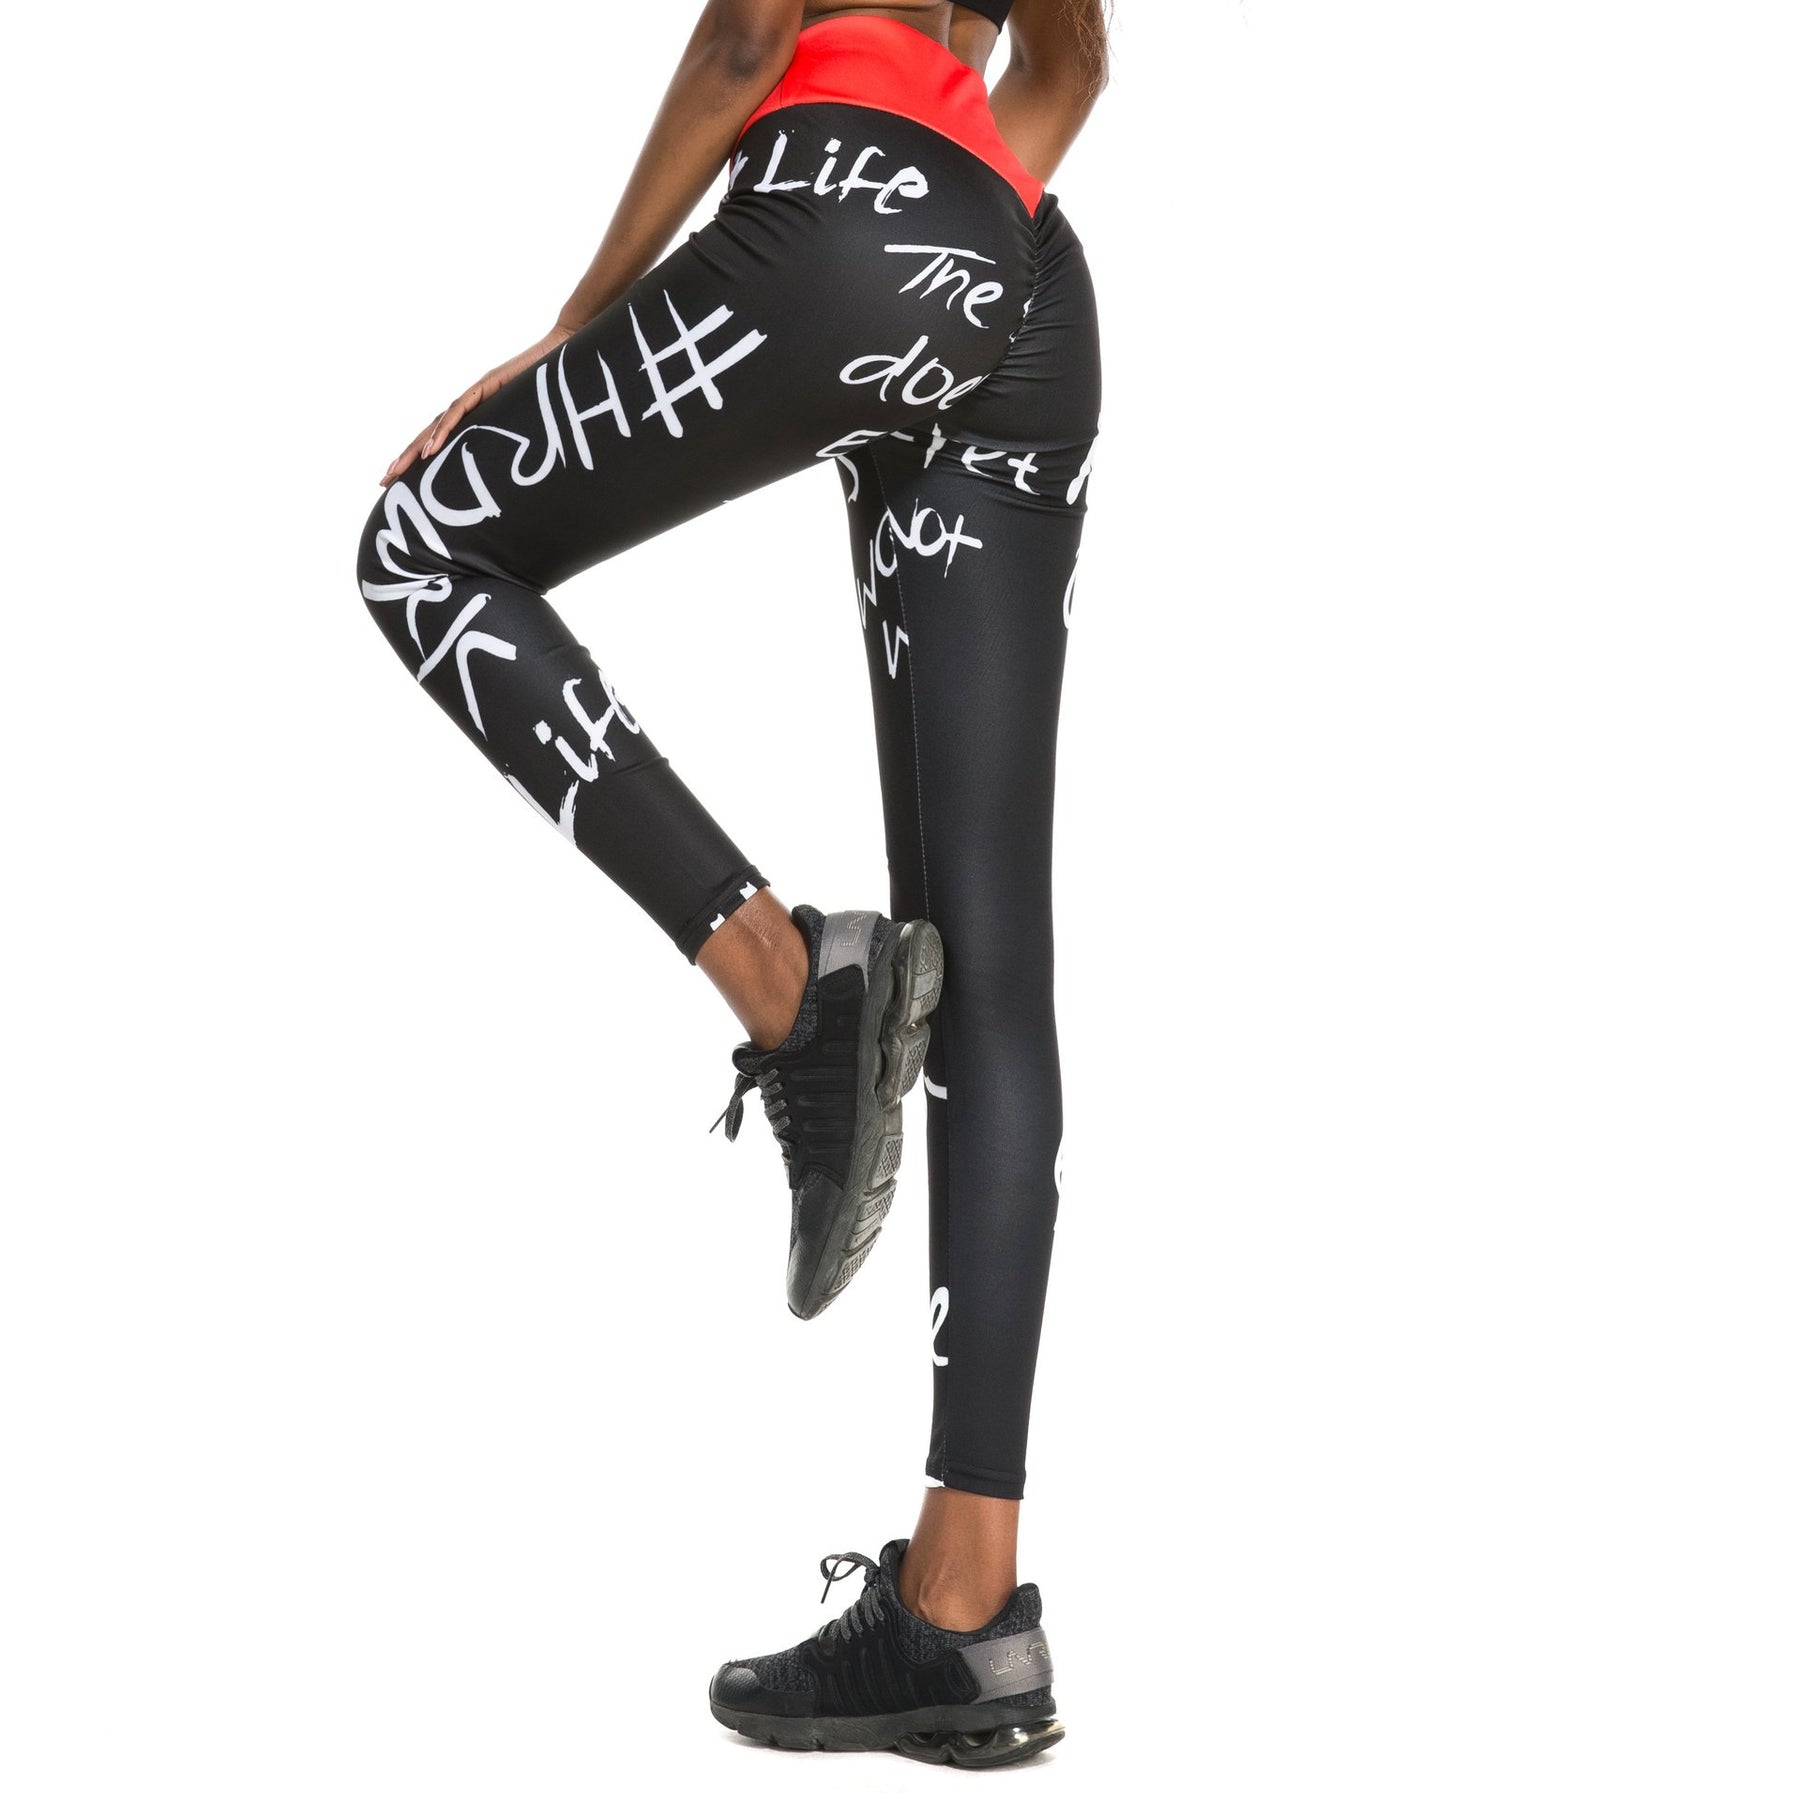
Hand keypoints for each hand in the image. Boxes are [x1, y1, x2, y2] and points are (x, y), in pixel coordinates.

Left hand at [380, 324, 575, 487]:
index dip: (420, 457)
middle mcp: (471, 403)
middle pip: (430, 434)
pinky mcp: (487, 385)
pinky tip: (429, 449)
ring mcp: (476, 393)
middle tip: (384, 480)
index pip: (441, 438)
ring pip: (437, 425)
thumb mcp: (533, 425)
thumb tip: (525, 476)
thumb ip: (525, 445)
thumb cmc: (554, 389)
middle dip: (406, 458)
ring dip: (415, 449)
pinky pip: (460, 411)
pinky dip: (444, 430)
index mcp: (478, 415)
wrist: (563, 350)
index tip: (402, 480)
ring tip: (398, 469)